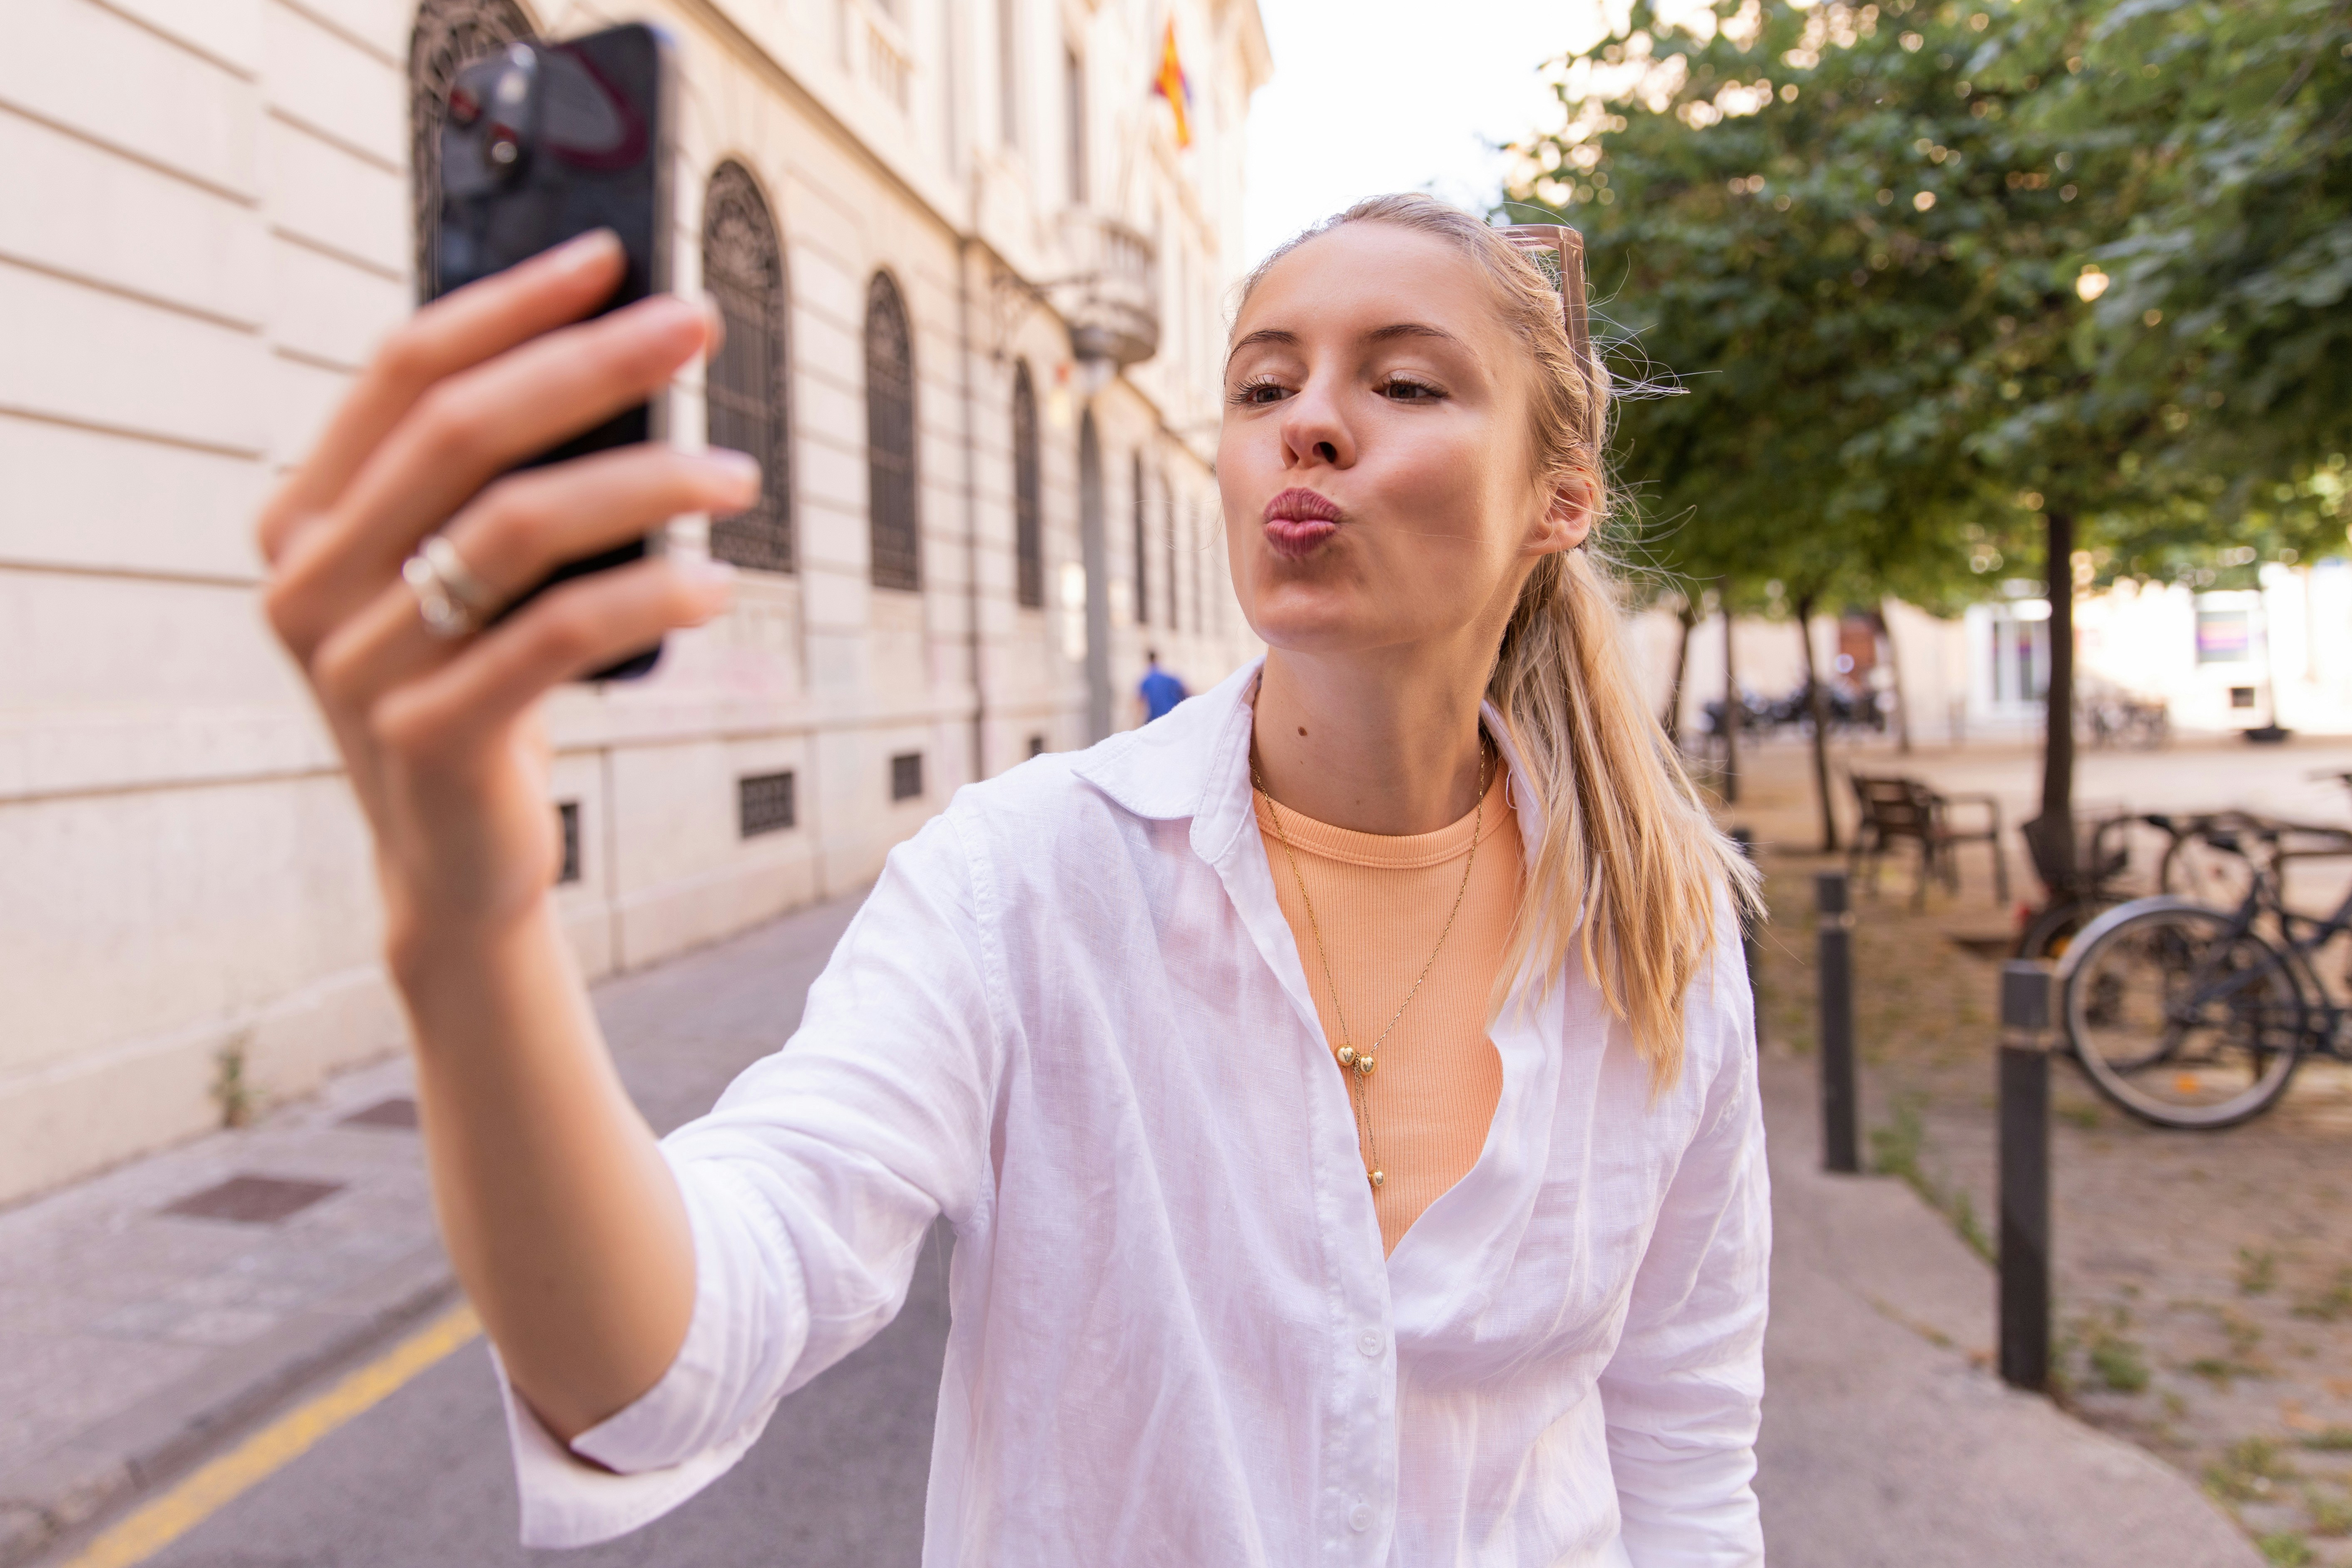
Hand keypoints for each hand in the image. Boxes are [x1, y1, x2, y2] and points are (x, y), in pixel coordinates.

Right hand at [258, 230, 755, 957]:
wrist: (455, 863)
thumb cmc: (478, 692)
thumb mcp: (464, 581)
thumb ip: (491, 486)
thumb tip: (617, 356)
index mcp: (304, 518)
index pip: (403, 369)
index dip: (507, 303)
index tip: (610, 258)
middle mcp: (307, 582)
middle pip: (462, 430)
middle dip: (591, 364)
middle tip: (699, 328)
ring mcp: (356, 664)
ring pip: (518, 527)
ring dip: (648, 483)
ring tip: (739, 477)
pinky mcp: (426, 735)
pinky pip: (557, 635)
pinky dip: (651, 594)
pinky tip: (718, 581)